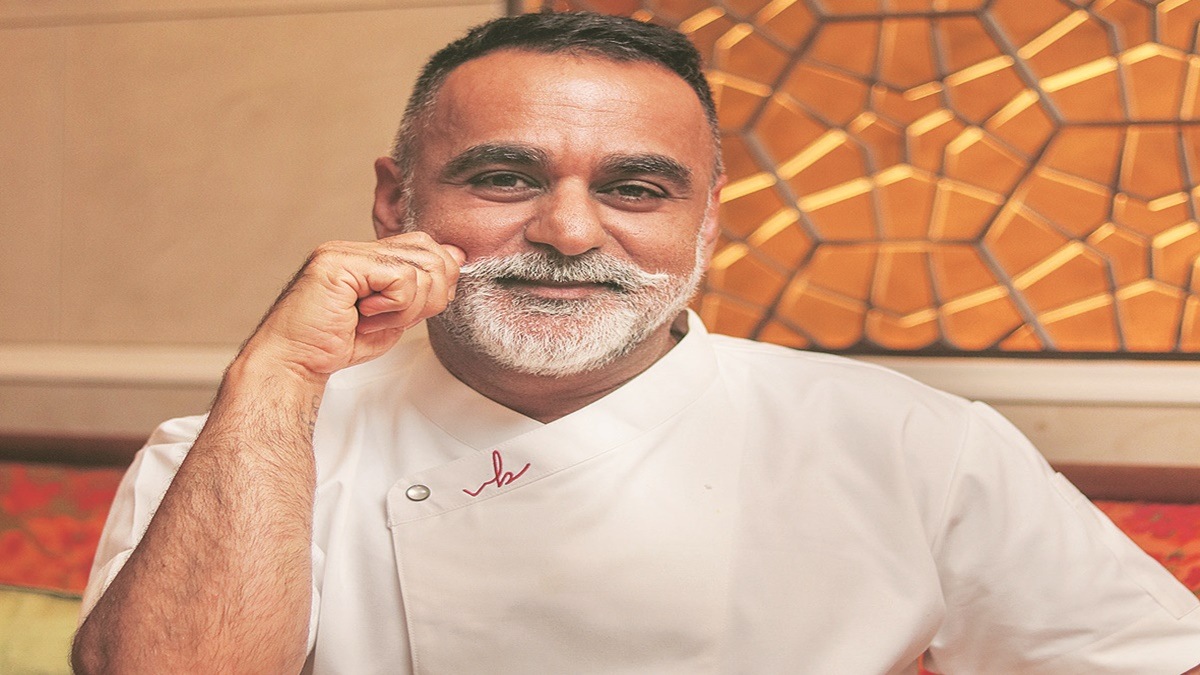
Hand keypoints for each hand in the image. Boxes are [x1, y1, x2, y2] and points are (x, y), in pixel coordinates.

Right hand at [240, 232, 464, 379]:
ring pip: (420, 267)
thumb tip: (457, 256)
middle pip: (432, 252)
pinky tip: (365, 318)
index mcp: (371, 257)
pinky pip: (401, 278)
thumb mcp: (394, 317)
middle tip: (394, 320)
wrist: (293, 362)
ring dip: (407, 308)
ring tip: (373, 321)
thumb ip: (423, 289)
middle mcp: (358, 247)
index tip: (415, 312)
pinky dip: (394, 307)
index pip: (429, 247)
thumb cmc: (336, 344)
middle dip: (429, 298)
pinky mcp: (339, 262)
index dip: (438, 282)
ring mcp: (346, 251)